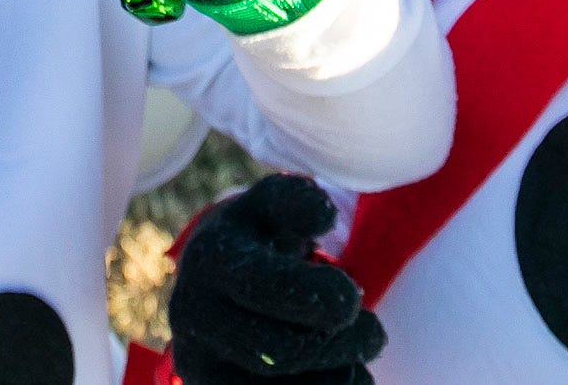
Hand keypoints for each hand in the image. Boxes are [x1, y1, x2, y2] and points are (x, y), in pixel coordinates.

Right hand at [167, 175, 384, 384]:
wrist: (215, 280)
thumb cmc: (260, 237)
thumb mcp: (275, 204)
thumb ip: (300, 200)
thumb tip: (324, 217)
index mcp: (212, 258)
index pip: (271, 288)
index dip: (324, 297)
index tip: (354, 295)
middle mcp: (193, 314)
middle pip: (281, 352)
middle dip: (344, 345)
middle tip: (374, 334)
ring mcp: (196, 361)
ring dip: (337, 379)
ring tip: (357, 359)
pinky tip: (342, 378)